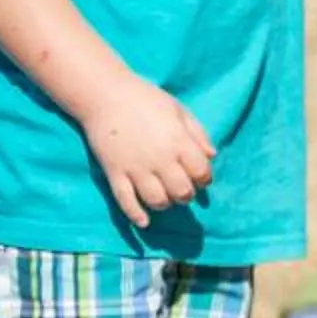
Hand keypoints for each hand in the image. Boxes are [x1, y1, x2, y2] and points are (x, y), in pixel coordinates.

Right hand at [79, 76, 214, 223]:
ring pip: (157, 200)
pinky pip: (125, 201)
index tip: (200, 177)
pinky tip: (144, 222)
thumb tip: (211, 157)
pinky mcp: (115, 173)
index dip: (204, 178)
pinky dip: (136, 215)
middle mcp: (160, 159)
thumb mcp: (179, 111)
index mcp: (179, 142)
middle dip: (186, 194)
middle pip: (182, 191)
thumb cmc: (146, 99)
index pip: (201, 173)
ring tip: (166, 198)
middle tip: (183, 189)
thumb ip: (198, 134)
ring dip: (165, 204)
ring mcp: (135, 168)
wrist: (105, 95)